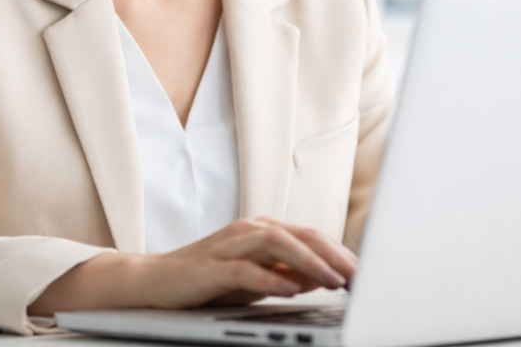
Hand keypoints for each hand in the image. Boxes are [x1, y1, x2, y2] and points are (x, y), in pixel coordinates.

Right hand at [28, 217, 355, 315]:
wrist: (153, 282)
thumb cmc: (206, 281)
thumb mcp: (254, 279)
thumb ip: (286, 275)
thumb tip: (323, 278)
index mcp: (262, 231)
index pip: (310, 236)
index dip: (340, 252)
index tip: (366, 271)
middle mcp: (249, 230)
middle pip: (301, 234)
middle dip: (334, 254)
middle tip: (360, 275)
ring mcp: (229, 245)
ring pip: (278, 244)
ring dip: (310, 262)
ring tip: (334, 280)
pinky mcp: (211, 266)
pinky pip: (246, 269)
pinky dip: (271, 278)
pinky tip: (291, 290)